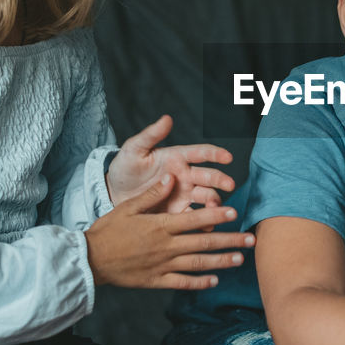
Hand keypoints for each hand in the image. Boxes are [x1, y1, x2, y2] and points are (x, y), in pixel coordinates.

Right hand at [85, 174, 253, 289]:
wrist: (90, 260)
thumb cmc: (108, 231)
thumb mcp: (128, 207)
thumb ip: (153, 195)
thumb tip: (172, 177)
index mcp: (160, 226)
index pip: (195, 219)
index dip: (217, 215)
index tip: (234, 212)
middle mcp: (165, 246)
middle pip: (204, 242)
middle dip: (230, 240)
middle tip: (251, 240)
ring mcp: (162, 265)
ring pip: (198, 263)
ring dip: (221, 261)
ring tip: (240, 259)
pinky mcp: (156, 281)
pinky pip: (182, 282)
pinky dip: (200, 282)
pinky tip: (215, 280)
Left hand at [106, 115, 234, 211]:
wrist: (115, 194)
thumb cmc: (126, 168)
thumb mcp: (134, 150)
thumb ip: (151, 135)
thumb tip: (167, 118)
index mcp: (177, 158)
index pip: (201, 153)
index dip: (215, 154)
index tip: (227, 157)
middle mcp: (185, 176)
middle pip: (208, 176)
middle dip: (221, 180)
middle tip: (229, 184)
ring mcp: (184, 194)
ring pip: (206, 196)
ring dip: (215, 202)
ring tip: (216, 209)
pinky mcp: (179, 211)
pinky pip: (196, 216)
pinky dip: (204, 221)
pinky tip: (208, 226)